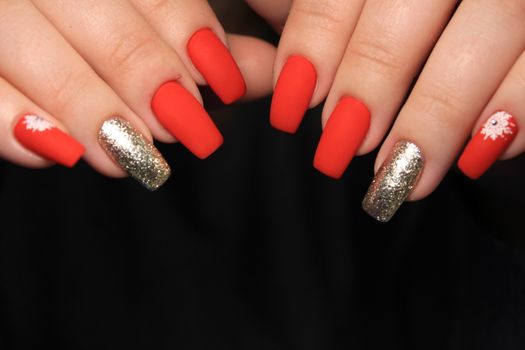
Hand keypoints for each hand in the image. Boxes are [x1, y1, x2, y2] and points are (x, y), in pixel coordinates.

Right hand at [0, 0, 274, 189]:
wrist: (35, 34)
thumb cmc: (95, 37)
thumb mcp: (151, 28)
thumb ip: (208, 47)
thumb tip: (273, 76)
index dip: (188, 32)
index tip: (224, 82)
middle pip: (90, 8)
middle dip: (142, 70)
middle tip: (182, 126)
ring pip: (23, 40)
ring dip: (87, 106)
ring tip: (131, 156)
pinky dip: (9, 121)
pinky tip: (55, 153)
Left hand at [247, 0, 524, 220]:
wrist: (475, 14)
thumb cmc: (402, 13)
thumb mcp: (354, 1)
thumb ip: (309, 11)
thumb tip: (261, 61)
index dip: (314, 43)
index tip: (292, 104)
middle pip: (411, 3)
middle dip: (373, 80)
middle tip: (339, 147)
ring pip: (490, 29)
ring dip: (438, 115)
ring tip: (400, 176)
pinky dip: (517, 112)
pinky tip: (479, 154)